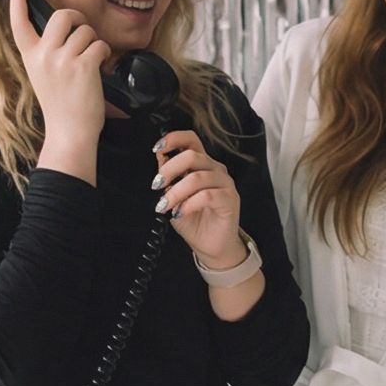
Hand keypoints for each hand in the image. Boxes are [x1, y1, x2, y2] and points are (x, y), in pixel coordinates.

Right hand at [9, 0, 106, 146]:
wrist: (69, 132)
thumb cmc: (61, 106)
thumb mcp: (43, 76)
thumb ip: (48, 53)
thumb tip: (66, 30)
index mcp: (30, 56)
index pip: (18, 23)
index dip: (17, 0)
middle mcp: (43, 54)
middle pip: (61, 15)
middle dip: (78, 18)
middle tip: (84, 30)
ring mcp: (62, 60)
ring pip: (85, 30)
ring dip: (94, 42)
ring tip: (91, 60)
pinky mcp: (82, 66)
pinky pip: (99, 45)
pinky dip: (104, 53)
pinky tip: (100, 67)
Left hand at [153, 130, 244, 265]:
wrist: (211, 247)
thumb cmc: (194, 221)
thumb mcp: (173, 198)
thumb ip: (168, 179)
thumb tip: (159, 158)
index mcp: (202, 164)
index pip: (191, 140)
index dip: (174, 139)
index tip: (157, 148)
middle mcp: (215, 169)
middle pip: (192, 156)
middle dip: (169, 169)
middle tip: (156, 185)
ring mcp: (225, 183)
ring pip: (197, 177)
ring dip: (176, 192)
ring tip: (164, 206)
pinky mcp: (230, 199)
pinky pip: (207, 195)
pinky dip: (188, 204)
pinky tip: (179, 212)